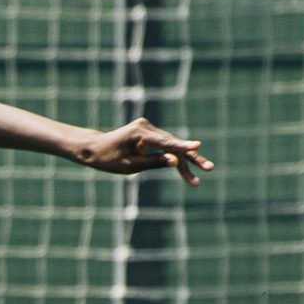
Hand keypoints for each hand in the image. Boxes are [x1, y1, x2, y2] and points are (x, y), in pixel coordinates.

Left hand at [79, 118, 212, 184]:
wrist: (94, 149)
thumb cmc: (108, 159)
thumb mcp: (129, 166)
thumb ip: (153, 163)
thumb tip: (175, 162)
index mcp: (139, 133)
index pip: (165, 142)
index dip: (183, 147)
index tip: (198, 146)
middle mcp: (146, 127)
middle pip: (172, 145)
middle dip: (190, 159)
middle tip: (209, 168)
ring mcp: (148, 129)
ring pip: (171, 146)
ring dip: (184, 162)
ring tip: (199, 176)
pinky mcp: (149, 134)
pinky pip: (165, 146)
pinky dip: (173, 158)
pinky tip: (186, 172)